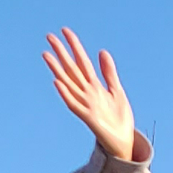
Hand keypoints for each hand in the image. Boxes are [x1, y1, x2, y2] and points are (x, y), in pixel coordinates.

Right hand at [43, 29, 135, 159]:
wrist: (125, 141)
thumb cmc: (120, 119)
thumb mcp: (117, 91)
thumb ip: (109, 72)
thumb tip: (102, 51)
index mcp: (95, 86)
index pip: (82, 62)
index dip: (75, 46)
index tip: (65, 30)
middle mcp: (87, 93)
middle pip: (72, 69)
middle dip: (61, 53)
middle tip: (49, 37)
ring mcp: (86, 105)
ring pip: (68, 83)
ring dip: (57, 69)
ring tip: (47, 55)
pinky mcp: (88, 118)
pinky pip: (74, 104)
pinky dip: (65, 93)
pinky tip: (57, 82)